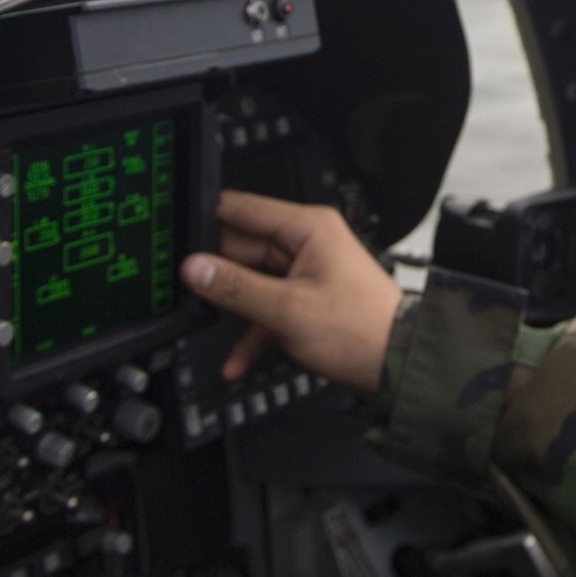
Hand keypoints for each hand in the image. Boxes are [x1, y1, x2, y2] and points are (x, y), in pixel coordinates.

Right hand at [179, 190, 402, 393]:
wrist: (401, 367)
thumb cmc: (363, 331)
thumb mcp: (288, 309)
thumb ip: (236, 287)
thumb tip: (194, 268)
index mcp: (306, 228)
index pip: (241, 209)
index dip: (205, 223)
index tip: (174, 240)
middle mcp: (304, 243)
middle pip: (240, 247)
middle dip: (214, 272)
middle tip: (183, 291)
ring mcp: (303, 273)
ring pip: (248, 280)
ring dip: (231, 307)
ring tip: (205, 321)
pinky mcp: (302, 301)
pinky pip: (264, 310)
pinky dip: (250, 333)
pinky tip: (235, 360)